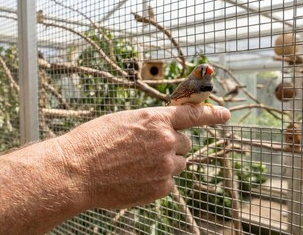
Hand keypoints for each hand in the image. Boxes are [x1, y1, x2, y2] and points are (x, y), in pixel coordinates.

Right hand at [56, 105, 229, 209]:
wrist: (77, 171)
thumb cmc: (94, 142)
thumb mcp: (124, 120)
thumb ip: (150, 124)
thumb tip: (166, 131)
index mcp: (156, 119)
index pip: (194, 114)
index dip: (212, 114)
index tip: (225, 115)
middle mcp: (166, 140)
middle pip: (186, 143)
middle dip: (173, 146)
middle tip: (148, 150)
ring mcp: (165, 165)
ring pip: (179, 163)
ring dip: (166, 163)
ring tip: (138, 166)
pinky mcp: (161, 187)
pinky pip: (170, 182)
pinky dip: (158, 181)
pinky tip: (136, 178)